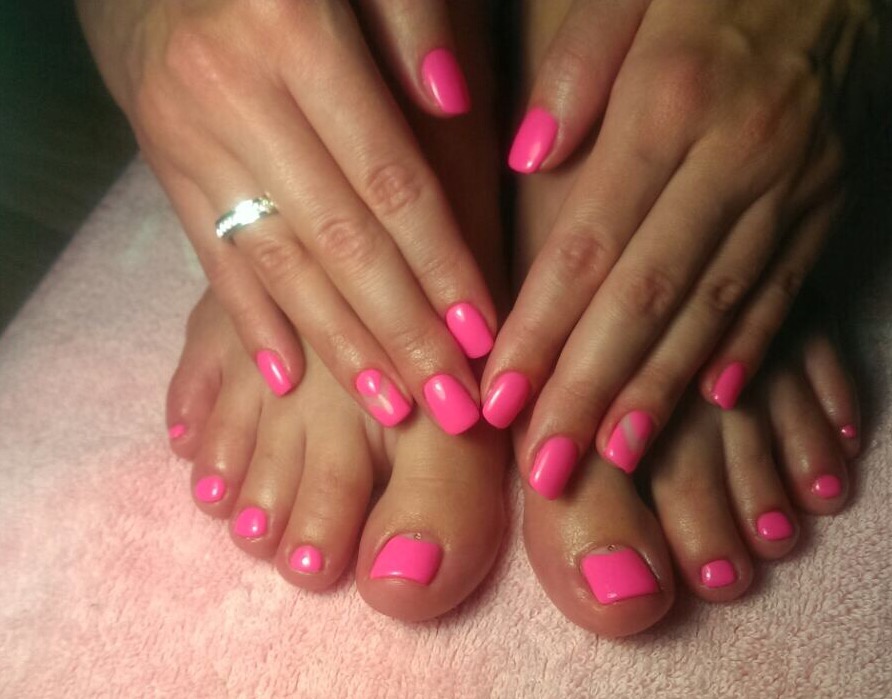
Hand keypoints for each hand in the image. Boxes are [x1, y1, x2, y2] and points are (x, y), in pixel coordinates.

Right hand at [77, 0, 494, 433]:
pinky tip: (289, 380)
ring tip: (395, 409)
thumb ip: (407, 19)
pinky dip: (252, 322)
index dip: (442, 263)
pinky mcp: (162, 162)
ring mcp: (188, 135)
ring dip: (343, 345)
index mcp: (294, 33)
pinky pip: (211, 257)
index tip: (484, 335)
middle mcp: (234, 94)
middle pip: (341, 240)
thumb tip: (451, 99)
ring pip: (279, 263)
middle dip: (404, 331)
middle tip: (454, 404)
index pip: (390, 178)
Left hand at [485, 0, 851, 492]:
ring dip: (663, 392)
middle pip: (649, 297)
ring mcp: (792, 187)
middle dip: (592, 391)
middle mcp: (734, 157)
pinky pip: (786, 291)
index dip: (542, 330)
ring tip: (615, 458)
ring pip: (717, 309)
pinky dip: (748, 352)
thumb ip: (575, 72)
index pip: (589, 243)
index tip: (499, 398)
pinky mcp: (829, 202)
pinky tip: (714, 406)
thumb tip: (529, 160)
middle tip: (548, 468)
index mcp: (670, 101)